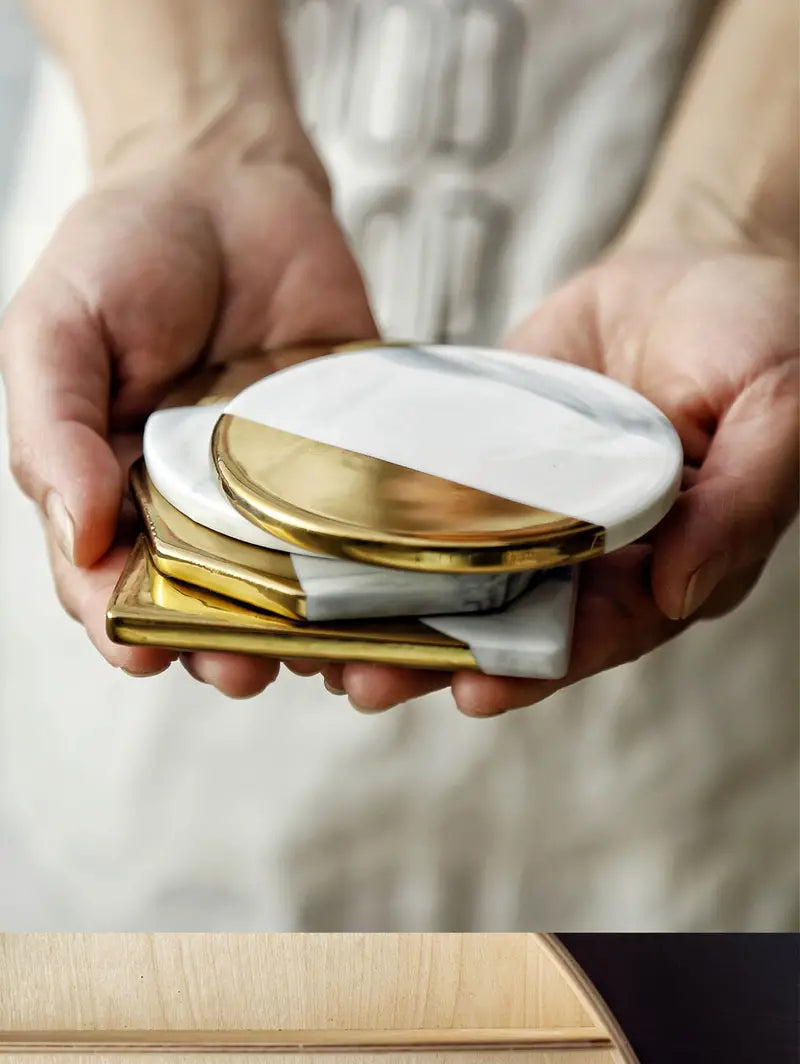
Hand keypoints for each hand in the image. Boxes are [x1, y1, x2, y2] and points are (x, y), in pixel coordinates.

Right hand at [0, 109, 376, 696]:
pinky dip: (377, 564)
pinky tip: (392, 593)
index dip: (120, 624)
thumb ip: (53, 429)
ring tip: (323, 650)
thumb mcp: (55, 328)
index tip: (143, 652)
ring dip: (304, 627)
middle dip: (221, 645)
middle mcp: (194, 502)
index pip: (107, 580)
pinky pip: (361, 521)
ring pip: (290, 583)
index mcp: (112, 486)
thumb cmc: (124, 251)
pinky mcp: (344, 455)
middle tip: (243, 665)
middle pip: (205, 602)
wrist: (228, 185)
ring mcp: (275, 485)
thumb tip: (81, 534)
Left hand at [320, 241, 797, 714]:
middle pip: (512, 623)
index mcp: (666, 561)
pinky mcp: (484, 463)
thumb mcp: (776, 408)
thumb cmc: (757, 337)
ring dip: (394, 610)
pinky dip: (380, 531)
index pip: (600, 633)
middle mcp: (592, 552)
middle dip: (441, 656)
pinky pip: (431, 503)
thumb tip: (679, 595)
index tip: (475, 689)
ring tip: (323, 640)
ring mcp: (531, 509)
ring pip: (459, 574)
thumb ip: (742, 503)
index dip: (539, 666)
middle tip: (365, 682)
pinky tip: (323, 546)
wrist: (693, 267)